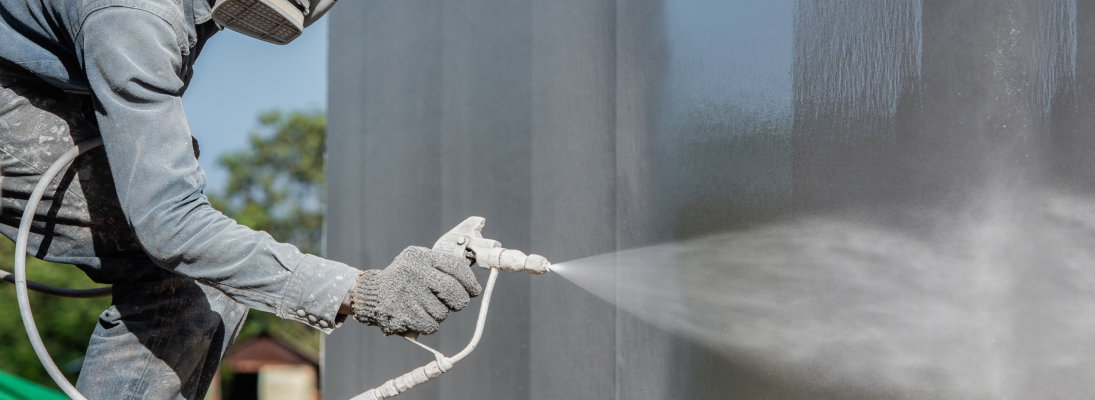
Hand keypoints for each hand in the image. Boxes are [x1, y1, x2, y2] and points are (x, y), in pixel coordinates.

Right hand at [351, 246, 481, 334]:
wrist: (371, 294)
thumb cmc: (404, 279)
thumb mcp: (419, 262)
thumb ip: (442, 267)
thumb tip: (472, 283)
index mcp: (420, 257)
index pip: (455, 266)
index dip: (469, 281)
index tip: (474, 290)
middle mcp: (413, 272)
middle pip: (453, 291)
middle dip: (460, 301)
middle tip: (458, 304)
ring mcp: (407, 293)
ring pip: (443, 312)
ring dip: (441, 314)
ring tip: (427, 307)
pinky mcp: (402, 314)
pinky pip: (431, 325)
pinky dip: (430, 325)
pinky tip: (420, 317)